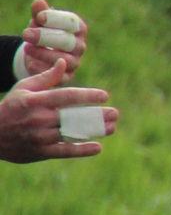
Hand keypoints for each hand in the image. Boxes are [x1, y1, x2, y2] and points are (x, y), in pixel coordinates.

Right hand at [0, 55, 115, 162]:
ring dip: (94, 132)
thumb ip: (46, 77)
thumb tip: (64, 62)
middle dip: (97, 115)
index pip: (67, 96)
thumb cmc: (11, 106)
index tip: (105, 96)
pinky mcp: (39, 152)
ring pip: (72, 133)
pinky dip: (82, 150)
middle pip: (74, 116)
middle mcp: (39, 119)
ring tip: (111, 127)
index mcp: (36, 101)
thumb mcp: (24, 88)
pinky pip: (64, 152)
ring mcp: (39, 137)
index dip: (88, 96)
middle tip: (115, 113)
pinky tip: (98, 147)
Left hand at [16, 1, 86, 78]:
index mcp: (78, 29)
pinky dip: (43, 69)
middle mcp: (80, 45)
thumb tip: (38, 2)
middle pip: (68, 41)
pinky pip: (58, 76)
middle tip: (25, 33)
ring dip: (42, 53)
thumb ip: (40, 13)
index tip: (38, 17)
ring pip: (63, 59)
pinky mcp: (66, 77)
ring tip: (26, 48)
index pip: (72, 22)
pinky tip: (31, 62)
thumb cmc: (43, 34)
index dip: (55, 19)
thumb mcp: (40, 23)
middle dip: (45, 37)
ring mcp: (75, 62)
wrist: (40, 56)